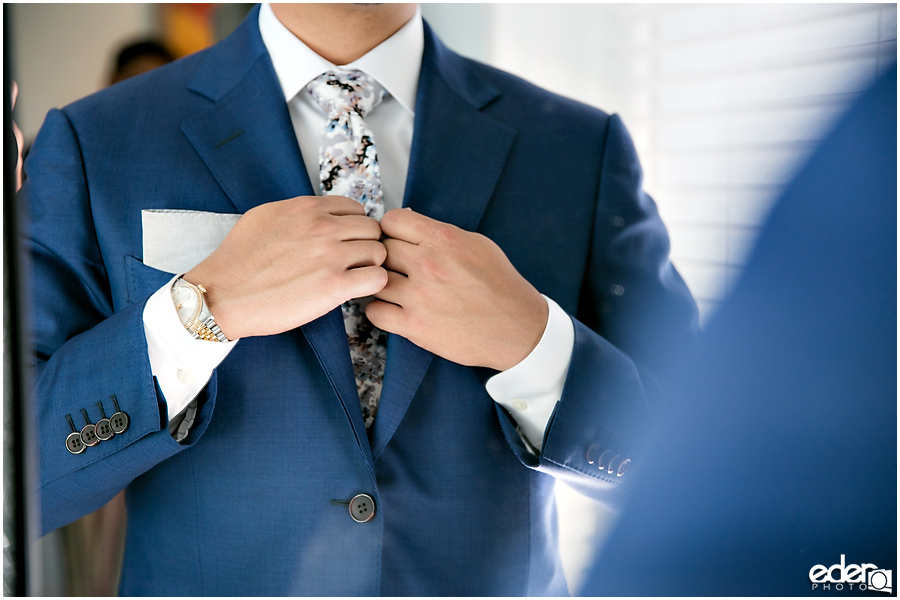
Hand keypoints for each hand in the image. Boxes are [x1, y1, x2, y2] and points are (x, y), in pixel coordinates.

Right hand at [185, 196, 386, 339]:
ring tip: (352, 278)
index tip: (345, 243)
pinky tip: (355, 291)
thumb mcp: (264, 217)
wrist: (221, 294)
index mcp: (307, 209)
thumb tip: (317, 213)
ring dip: (370, 266)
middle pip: (372, 230)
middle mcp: (323, 228)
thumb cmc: (238, 260)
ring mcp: (330, 256)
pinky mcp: (334, 286)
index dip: (354, 228)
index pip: (355, 209)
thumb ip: (296, 212)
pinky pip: (377, 278)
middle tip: (352, 263)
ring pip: (379, 252)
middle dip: (366, 246)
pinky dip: (372, 285)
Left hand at [367, 208, 547, 370]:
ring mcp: (419, 297)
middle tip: (398, 269)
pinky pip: (375, 312)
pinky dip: (381, 311)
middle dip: (387, 258)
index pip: (391, 221)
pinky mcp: (415, 326)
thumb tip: (409, 223)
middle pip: (380, 249)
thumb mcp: (477, 244)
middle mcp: (428, 264)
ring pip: (374, 280)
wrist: (518, 328)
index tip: (397, 241)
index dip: (391, 230)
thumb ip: (440, 233)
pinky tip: (396, 310)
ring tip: (397, 290)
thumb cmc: (500, 285)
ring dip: (382, 284)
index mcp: (444, 239)